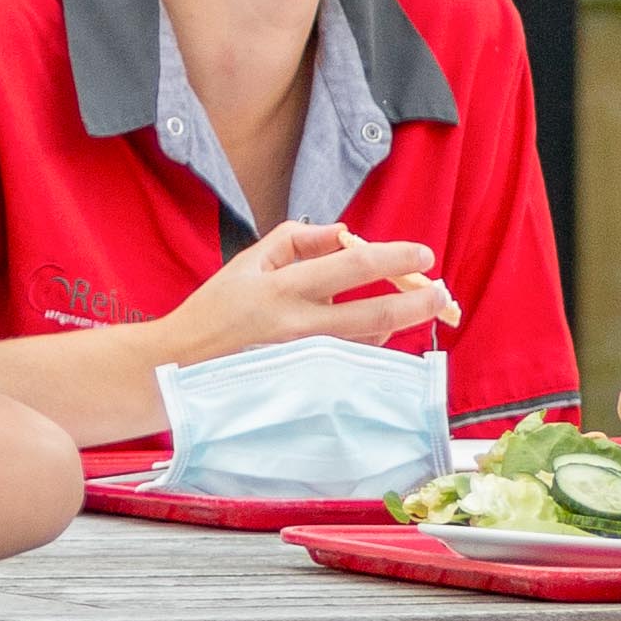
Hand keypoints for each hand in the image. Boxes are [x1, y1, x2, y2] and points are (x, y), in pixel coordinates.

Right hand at [154, 220, 461, 363]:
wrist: (178, 368)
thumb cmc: (215, 311)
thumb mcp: (248, 262)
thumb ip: (298, 239)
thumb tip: (344, 231)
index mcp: (282, 290)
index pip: (350, 267)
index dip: (393, 257)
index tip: (423, 253)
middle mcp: (297, 330)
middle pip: (373, 317)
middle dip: (416, 303)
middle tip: (443, 292)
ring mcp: (303, 365)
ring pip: (366, 345)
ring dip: (395, 326)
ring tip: (409, 308)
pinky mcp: (305, 389)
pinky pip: (350, 365)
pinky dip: (367, 346)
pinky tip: (372, 334)